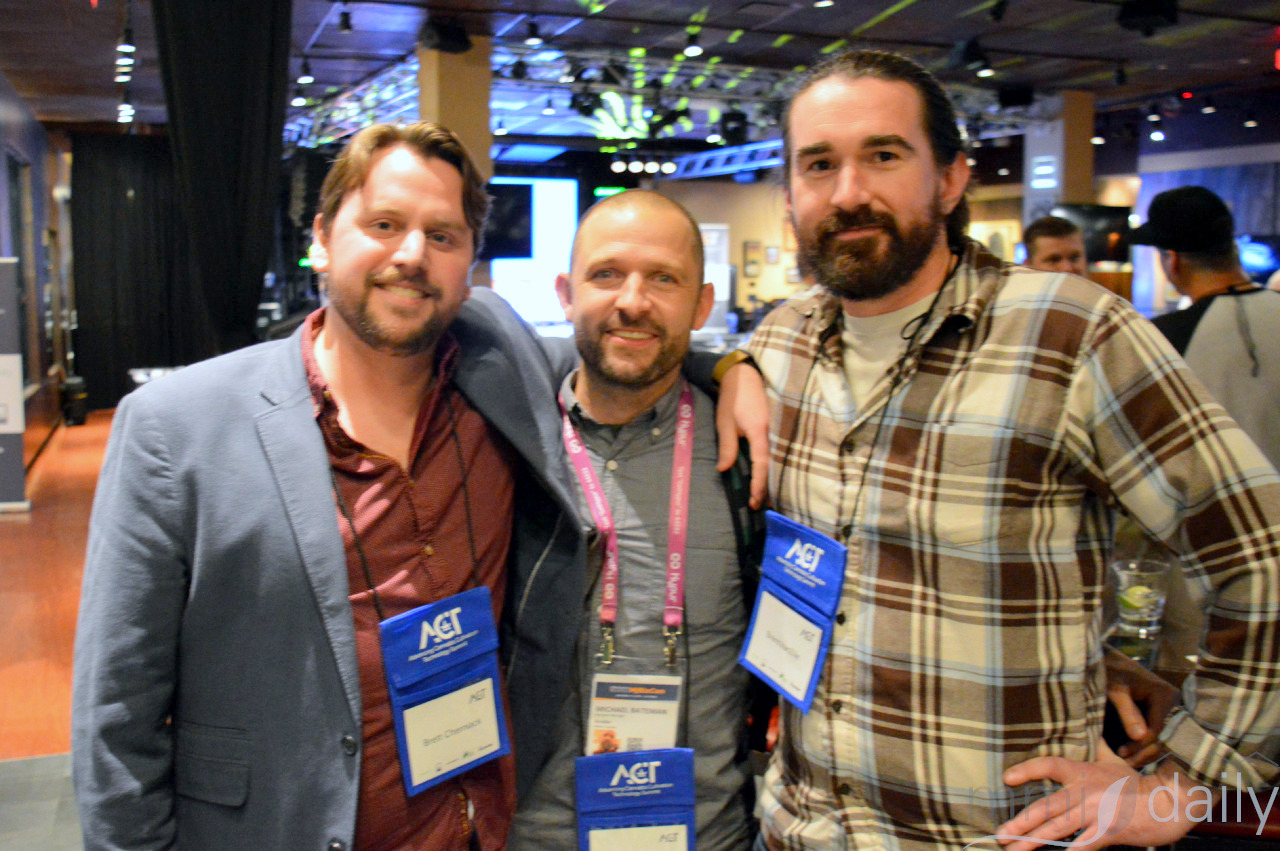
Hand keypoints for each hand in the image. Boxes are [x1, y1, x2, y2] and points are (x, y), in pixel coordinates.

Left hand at [715, 360, 768, 508]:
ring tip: (760, 497)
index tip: (753, 500)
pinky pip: (770, 451)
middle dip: (764, 487)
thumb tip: (724, 469)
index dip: (758, 483)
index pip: (761, 463)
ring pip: (772, 459)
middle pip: (771, 465)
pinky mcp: (770, 428)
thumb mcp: (725, 423)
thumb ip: (727, 446)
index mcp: (759, 431)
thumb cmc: (733, 398)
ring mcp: (773, 430)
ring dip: (767, 478)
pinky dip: (767, 466)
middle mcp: (770, 433)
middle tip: (756, 506)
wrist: (744, 375)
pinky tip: (762, 475)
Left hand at [997, 741, 1196, 849]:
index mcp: (1082, 771)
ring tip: (1013, 849)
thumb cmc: (1142, 783)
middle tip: (1000, 834)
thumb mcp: (1115, 762)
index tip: (1007, 779)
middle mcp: (1084, 790)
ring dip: (1033, 841)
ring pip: (1057, 828)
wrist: (1172, 799)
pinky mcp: (1109, 831)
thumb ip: (1098, 751)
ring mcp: (1095, 811)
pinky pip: (1084, 845)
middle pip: (1046, 807)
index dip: (1026, 771)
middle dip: (1021, 823)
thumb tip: (1090, 733)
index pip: (1048, 765)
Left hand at [1103, 647, 1177, 767]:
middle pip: (1164, 736)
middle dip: (1145, 752)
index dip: (1141, 745)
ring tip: (1128, 761)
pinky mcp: (1165, 712)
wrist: (1110, 661)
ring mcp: (1172, 707)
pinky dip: (1148, 743)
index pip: (1158, 729)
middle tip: (1126, 764)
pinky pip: (1161, 732)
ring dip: (1147, 751)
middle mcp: (1174, 701)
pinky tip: (1134, 753)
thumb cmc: (1110, 672)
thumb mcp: (1115, 691)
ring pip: (1163, 737)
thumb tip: (1141, 736)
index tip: (1122, 755)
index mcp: (1164, 695)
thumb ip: (1128, 712)